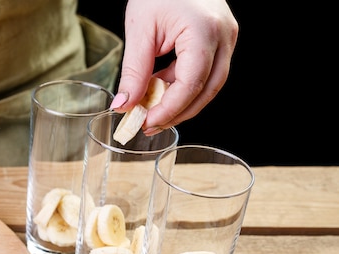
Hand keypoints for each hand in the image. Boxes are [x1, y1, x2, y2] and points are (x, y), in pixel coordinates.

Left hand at [111, 0, 238, 134]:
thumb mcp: (140, 30)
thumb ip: (134, 71)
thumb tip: (124, 106)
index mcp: (204, 32)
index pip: (191, 85)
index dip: (169, 110)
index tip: (146, 123)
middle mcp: (224, 36)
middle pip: (207, 90)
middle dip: (177, 113)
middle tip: (149, 125)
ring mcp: (227, 37)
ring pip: (209, 85)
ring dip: (181, 102)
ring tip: (152, 111)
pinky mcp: (221, 39)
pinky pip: (206, 72)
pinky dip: (183, 85)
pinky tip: (160, 90)